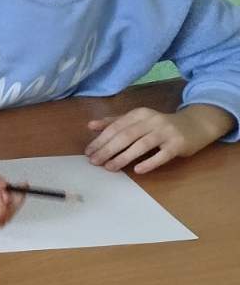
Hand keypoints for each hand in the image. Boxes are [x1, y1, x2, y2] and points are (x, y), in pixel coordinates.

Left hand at [85, 104, 232, 173]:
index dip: (101, 139)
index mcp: (139, 114)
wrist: (195, 125)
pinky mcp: (178, 144)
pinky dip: (149, 162)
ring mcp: (166, 132)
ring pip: (141, 145)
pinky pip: (162, 155)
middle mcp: (152, 120)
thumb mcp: (138, 119)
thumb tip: (90, 126)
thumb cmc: (160, 125)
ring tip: (110, 167)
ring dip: (123, 157)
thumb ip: (115, 122)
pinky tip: (137, 170)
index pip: (116, 127)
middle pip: (126, 136)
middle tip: (94, 162)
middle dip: (108, 149)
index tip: (88, 152)